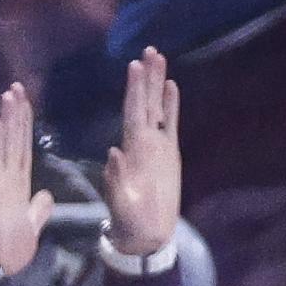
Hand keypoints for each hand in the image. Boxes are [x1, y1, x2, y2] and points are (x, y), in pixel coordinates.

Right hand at [0, 83, 52, 277]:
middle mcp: (6, 180)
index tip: (26, 106)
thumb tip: (46, 194)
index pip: (23, 151)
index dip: (25, 128)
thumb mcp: (30, 229)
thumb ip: (38, 211)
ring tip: (10, 94)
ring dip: (7, 120)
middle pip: (14, 141)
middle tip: (18, 88)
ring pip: (4, 145)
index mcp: (16, 187)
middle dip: (17, 115)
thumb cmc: (5, 252)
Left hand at [103, 48, 182, 259]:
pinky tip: (171, 87)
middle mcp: (143, 143)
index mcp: (132, 151)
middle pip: (145, 103)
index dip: (134, 90)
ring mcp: (156, 147)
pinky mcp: (169, 155)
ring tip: (160, 57)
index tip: (135, 65)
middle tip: (149, 49)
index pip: (133, 113)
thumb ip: (116, 181)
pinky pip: (170, 125)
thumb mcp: (120, 206)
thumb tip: (113, 154)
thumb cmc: (130, 224)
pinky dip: (170, 106)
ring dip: (158, 84)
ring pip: (157, 108)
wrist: (144, 236)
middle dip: (146, 77)